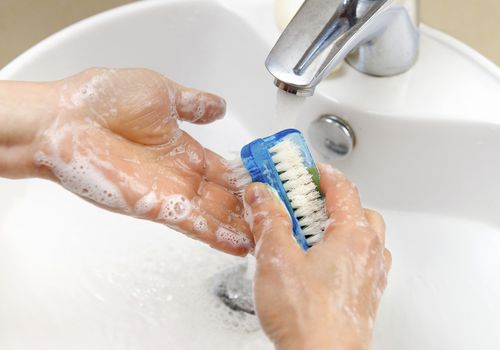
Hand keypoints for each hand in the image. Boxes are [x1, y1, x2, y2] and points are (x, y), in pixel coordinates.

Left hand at [0, 68, 251, 255]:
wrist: (67, 121)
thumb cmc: (104, 100)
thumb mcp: (163, 93)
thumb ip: (195, 104)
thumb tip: (220, 106)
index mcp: (183, 148)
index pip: (224, 169)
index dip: (248, 178)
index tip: (271, 185)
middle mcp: (181, 174)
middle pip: (225, 197)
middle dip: (251, 207)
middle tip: (280, 217)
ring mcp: (172, 192)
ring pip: (216, 215)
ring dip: (242, 226)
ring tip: (271, 236)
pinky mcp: (160, 207)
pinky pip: (197, 226)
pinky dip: (221, 236)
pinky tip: (244, 244)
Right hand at [243, 164, 391, 349]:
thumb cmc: (309, 319)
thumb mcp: (277, 258)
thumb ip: (269, 220)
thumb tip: (261, 195)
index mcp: (353, 236)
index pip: (343, 188)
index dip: (321, 173)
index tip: (303, 168)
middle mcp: (369, 254)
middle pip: (358, 210)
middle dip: (331, 200)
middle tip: (303, 200)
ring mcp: (370, 276)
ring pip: (363, 237)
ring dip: (339, 227)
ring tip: (308, 232)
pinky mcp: (364, 296)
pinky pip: (360, 262)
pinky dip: (343, 252)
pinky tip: (319, 264)